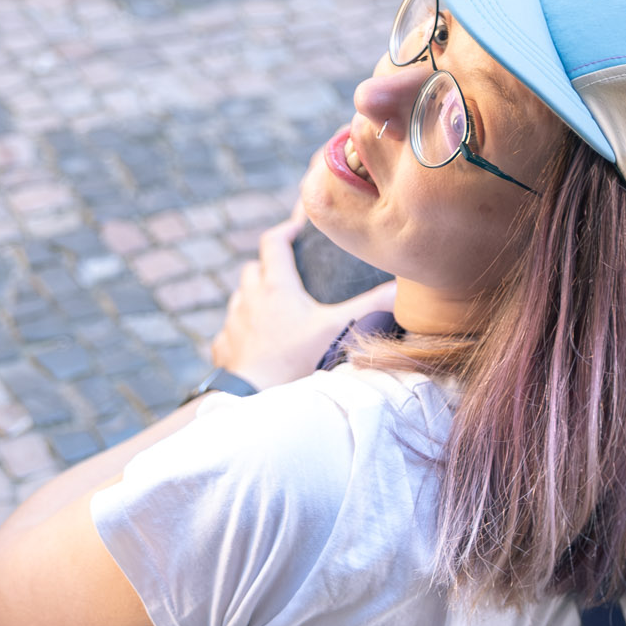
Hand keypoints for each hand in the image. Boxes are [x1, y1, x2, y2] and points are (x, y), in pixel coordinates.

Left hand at [211, 209, 395, 389]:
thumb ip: (371, 307)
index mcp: (275, 286)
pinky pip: (229, 331)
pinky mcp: (224, 347)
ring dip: (254, 297)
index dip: (285, 230)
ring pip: (240, 297)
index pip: (273, 242)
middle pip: (253, 268)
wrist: (258, 397)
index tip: (297, 228)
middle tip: (289, 274)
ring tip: (274, 309)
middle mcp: (249, 299)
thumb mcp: (339, 329)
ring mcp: (233, 323)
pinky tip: (255, 341)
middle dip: (268, 266)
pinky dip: (241, 330)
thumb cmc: (298, 361)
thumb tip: (400, 290)